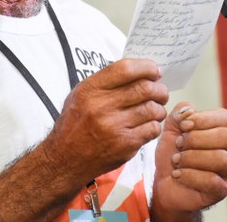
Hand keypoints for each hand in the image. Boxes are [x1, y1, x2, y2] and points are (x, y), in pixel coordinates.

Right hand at [43, 58, 169, 181]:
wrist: (65, 160)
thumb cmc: (75, 124)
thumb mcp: (81, 95)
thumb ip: (107, 82)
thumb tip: (140, 72)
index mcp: (90, 89)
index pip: (125, 69)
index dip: (146, 67)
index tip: (154, 71)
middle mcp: (101, 106)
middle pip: (144, 88)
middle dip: (159, 89)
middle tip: (161, 91)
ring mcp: (114, 127)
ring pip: (152, 109)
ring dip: (159, 108)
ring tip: (156, 109)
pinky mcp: (125, 145)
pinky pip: (152, 129)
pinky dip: (155, 125)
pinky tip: (149, 125)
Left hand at [152, 103, 226, 218]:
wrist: (164, 182)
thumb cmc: (174, 152)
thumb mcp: (172, 127)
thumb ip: (180, 112)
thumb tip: (189, 111)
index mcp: (224, 130)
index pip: (225, 118)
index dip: (203, 119)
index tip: (183, 125)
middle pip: (226, 137)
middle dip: (197, 139)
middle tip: (179, 144)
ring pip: (221, 159)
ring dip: (192, 157)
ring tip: (176, 159)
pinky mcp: (221, 191)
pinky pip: (212, 181)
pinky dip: (190, 175)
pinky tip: (177, 174)